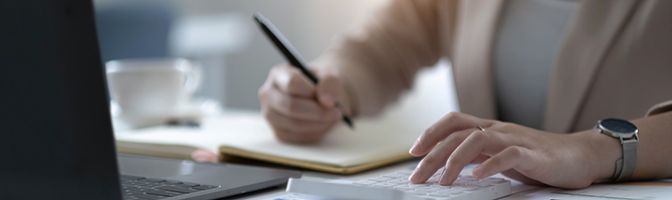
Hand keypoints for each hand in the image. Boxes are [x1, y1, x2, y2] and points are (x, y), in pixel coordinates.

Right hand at [259, 64, 351, 143]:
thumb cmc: (323, 85)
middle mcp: (269, 93)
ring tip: (333, 118)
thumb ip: (330, 83)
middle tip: (337, 113)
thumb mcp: (331, 77)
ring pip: (294, 124)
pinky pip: (297, 137)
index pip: (291, 83)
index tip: (329, 98)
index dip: (312, 92)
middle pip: (290, 106)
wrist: (323, 97)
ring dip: (319, 124)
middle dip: (317, 112)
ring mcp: (270, 115)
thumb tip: (326, 101)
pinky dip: (315, 133)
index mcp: (279, 73)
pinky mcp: (278, 132)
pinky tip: (324, 125)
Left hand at [408, 112, 618, 188]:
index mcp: (489, 128)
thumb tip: (448, 165)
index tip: (413, 152)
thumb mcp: (501, 155)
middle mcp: (499, 129)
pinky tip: (477, 176)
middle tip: (417, 176)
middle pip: (457, 133)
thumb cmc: (539, 158)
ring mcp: (515, 139)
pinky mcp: (533, 154)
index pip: (453, 121)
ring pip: (476, 140)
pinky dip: (490, 165)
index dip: (430, 132)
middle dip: (432, 155)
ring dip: (455, 160)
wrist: (581, 155)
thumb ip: (478, 155)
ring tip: (443, 182)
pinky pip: (508, 155)